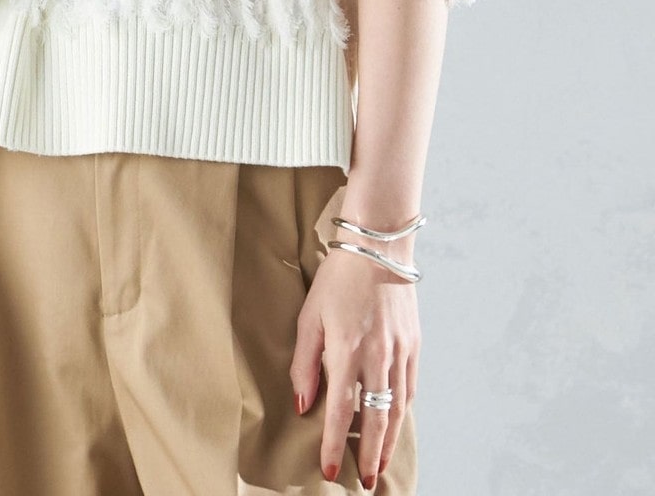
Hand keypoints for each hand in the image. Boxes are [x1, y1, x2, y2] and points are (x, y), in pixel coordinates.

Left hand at [290, 244, 419, 489]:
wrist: (378, 247)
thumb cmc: (338, 278)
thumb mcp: (310, 315)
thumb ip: (305, 362)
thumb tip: (304, 402)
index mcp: (347, 351)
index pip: (341, 411)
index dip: (333, 444)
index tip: (329, 469)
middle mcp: (377, 357)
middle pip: (375, 420)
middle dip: (368, 456)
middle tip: (364, 481)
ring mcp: (400, 352)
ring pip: (396, 410)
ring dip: (388, 441)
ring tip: (380, 464)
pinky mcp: (414, 344)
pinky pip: (409, 389)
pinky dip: (402, 412)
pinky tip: (395, 424)